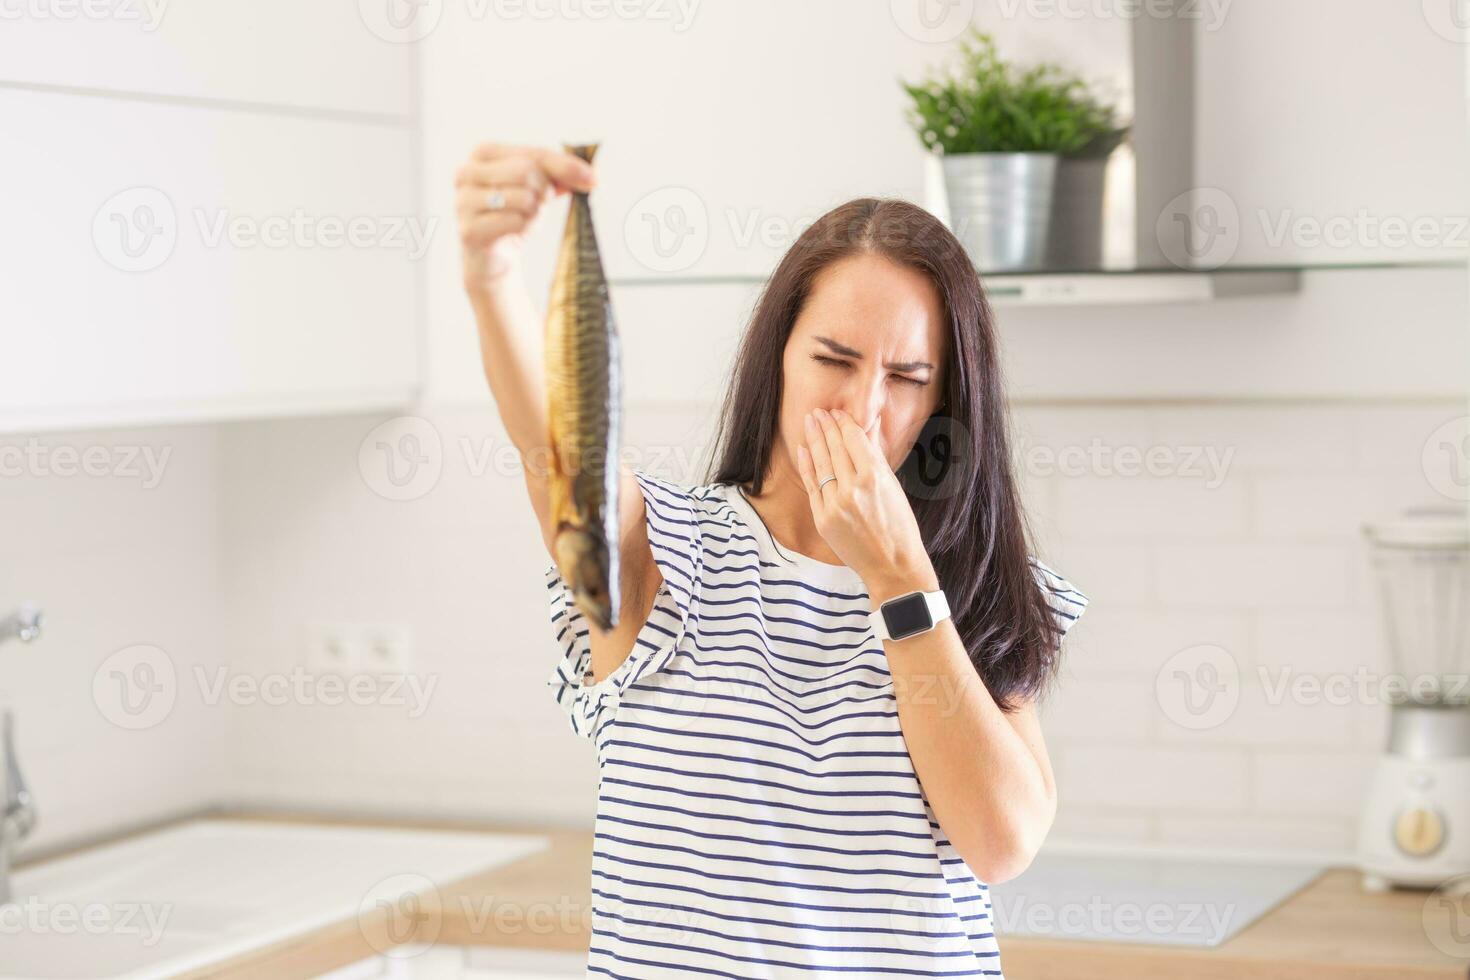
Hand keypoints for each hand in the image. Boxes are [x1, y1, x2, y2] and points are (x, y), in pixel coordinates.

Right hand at [454, 142, 595, 292]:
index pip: (534, 154)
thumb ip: (562, 174)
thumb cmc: (514, 213)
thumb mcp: (540, 187)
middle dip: (543, 192)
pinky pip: (514, 222)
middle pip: (527, 172)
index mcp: (483, 153)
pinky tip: (512, 232)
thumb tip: (593, 176)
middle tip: (537, 204)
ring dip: (533, 212)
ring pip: (523, 198)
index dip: (565, 167)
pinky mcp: (469, 229)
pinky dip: (522, 228)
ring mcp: (463, 201)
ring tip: (522, 218)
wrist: (494, 255)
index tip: (592, 180)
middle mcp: (466, 172)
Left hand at [795, 408, 934, 591]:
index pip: (853, 440)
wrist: (892, 564)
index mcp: (875, 477)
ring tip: (809, 422)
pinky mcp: (823, 518)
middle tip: (818, 412)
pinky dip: (806, 465)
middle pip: (834, 448)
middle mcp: (853, 488)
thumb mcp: (893, 486)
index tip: (836, 413)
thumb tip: (866, 429)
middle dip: (825, 426)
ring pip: (820, 463)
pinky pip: (812, 485)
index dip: (843, 423)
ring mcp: (835, 503)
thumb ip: (875, 456)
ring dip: (813, 439)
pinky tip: (803, 448)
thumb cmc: (899, 525)